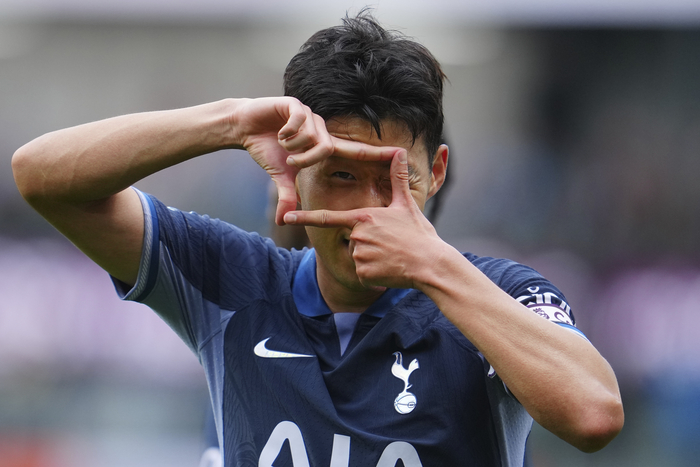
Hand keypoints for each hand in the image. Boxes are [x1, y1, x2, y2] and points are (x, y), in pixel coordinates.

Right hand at [230, 97, 399, 224]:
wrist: (244, 127)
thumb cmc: (267, 150)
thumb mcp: (280, 176)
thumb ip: (287, 196)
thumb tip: (282, 221)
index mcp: (324, 144)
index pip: (354, 150)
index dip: (375, 153)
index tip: (398, 154)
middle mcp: (321, 128)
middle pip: (327, 148)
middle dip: (307, 158)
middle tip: (291, 160)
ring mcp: (309, 115)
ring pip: (311, 136)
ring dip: (294, 145)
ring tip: (282, 144)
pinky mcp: (294, 104)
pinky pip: (298, 121)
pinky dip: (287, 132)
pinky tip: (278, 132)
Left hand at [283, 150, 445, 288]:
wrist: (430, 264)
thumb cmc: (419, 234)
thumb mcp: (407, 205)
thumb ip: (398, 179)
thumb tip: (400, 152)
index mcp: (363, 217)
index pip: (328, 217)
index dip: (305, 218)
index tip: (286, 217)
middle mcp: (357, 235)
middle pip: (351, 239)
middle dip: (367, 243)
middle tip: (390, 245)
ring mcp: (359, 255)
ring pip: (357, 257)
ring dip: (372, 259)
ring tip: (392, 256)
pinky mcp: (364, 274)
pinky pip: (362, 274)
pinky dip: (374, 274)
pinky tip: (389, 269)